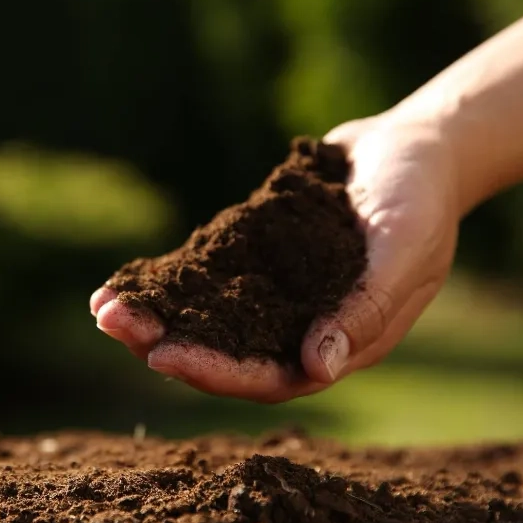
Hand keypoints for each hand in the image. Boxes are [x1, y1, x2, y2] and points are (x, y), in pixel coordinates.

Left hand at [90, 112, 461, 401]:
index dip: (217, 371)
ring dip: (158, 317)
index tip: (163, 356)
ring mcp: (276, 296)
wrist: (411, 147)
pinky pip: (206, 280)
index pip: (270, 375)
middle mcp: (300, 328)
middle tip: (113, 325)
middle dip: (168, 344)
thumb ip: (365, 309)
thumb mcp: (404, 250)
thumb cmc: (419, 199)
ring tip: (103, 307)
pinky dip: (168, 283)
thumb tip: (317, 368)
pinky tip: (126, 279)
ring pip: (209, 321)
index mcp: (340, 343)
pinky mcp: (256, 261)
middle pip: (227, 354)